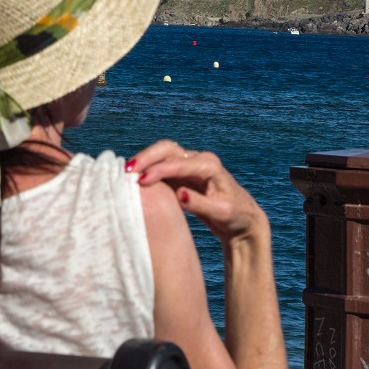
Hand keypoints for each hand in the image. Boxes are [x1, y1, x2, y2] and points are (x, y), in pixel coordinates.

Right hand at [127, 140, 267, 244]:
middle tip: (127, 170)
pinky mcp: (183, 173)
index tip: (141, 181)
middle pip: (167, 149)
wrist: (242, 219)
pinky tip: (134, 178)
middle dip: (147, 157)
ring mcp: (190, 164)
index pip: (178, 163)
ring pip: (162, 154)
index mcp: (210, 166)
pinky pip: (162, 165)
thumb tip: (180, 193)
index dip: (158, 170)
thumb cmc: (235, 215)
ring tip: (125, 173)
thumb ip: (200, 203)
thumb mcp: (221, 212)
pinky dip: (148, 168)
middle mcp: (199, 160)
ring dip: (145, 160)